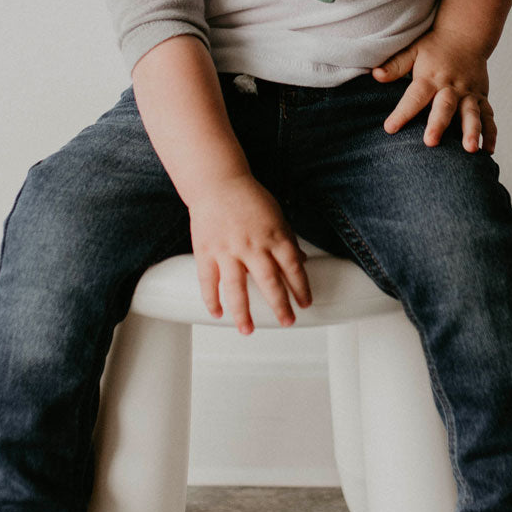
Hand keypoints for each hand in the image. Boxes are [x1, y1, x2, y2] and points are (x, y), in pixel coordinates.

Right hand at [187, 175, 311, 333]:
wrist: (217, 182)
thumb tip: (302, 260)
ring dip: (243, 313)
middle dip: (280, 305)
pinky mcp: (207, 251)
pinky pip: (209, 281)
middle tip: (287, 321)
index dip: (301, 288)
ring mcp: (228, 250)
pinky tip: (218, 313)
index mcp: (274, 235)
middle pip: (269, 282)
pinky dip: (212, 299)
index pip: (293, 267)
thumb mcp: (276, 215)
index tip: (305, 303)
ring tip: (248, 330)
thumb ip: (288, 239)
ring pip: (237, 288)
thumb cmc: (247, 197)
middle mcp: (253, 245)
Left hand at [373, 30, 496, 152]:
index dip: (402, 113)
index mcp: (430, 78)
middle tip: (431, 143)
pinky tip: (488, 151)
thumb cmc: (434, 47)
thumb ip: (395, 65)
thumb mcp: (413, 50)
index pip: (415, 97)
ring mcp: (469, 93)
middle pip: (445, 107)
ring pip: (471, 114)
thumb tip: (376, 75)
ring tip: (470, 149)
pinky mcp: (482, 98)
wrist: (466, 34)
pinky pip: (488, 117)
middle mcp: (451, 87)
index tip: (390, 128)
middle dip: (438, 125)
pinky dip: (490, 134)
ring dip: (471, 131)